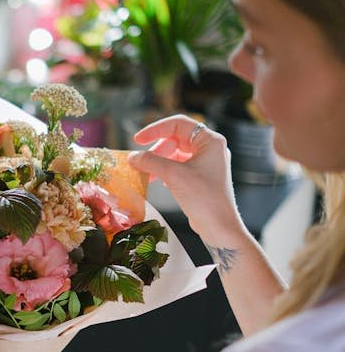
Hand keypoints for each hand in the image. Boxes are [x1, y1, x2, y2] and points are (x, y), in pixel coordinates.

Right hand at [128, 115, 244, 242]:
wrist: (219, 227)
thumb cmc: (204, 198)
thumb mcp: (174, 176)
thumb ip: (151, 162)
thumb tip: (132, 157)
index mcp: (210, 141)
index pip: (178, 124)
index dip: (155, 129)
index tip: (138, 139)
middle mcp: (209, 149)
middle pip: (175, 139)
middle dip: (155, 149)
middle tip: (140, 161)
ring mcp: (205, 163)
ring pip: (174, 153)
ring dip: (157, 161)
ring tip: (144, 172)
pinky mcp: (199, 177)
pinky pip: (177, 166)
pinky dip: (163, 170)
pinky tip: (154, 180)